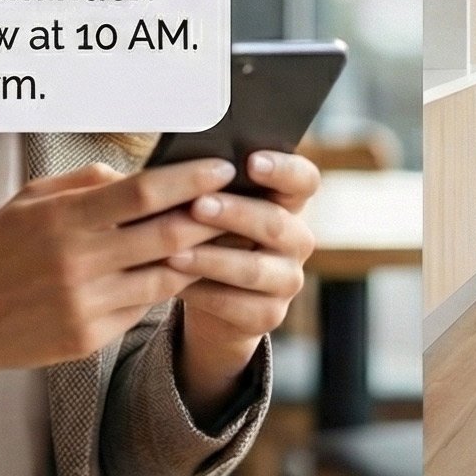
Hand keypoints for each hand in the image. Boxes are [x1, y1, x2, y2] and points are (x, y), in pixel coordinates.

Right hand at [0, 159, 230, 432]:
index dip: (189, 180)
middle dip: (211, 217)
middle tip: (240, 203)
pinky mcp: (90, 336)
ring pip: (165, 276)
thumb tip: (133, 176)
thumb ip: (81, 183)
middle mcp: (78, 262)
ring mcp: (86, 303)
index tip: (222, 167)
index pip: (142, 193)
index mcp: (63, 219)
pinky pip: (142, 308)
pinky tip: (180, 274)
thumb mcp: (27, 202)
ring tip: (224, 238)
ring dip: (199, 257)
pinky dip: (164, 288)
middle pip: (168, 235)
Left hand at [170, 151, 319, 422]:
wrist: (208, 294)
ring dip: (211, 259)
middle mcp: (297, 240)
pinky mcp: (269, 315)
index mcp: (288, 202)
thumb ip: (209, 185)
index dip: (284, 169)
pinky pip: (236, 305)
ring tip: (172, 252)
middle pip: (276, 224)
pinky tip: (173, 282)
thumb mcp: (212, 206)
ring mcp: (288, 280)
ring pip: (254, 269)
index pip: (303, 179)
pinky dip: (201, 292)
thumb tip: (180, 165)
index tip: (251, 161)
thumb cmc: (207, 233)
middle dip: (234, 214)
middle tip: (197, 205)